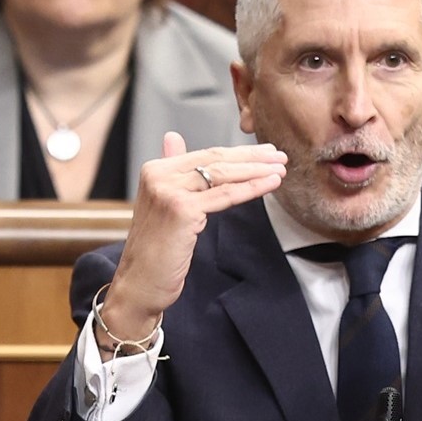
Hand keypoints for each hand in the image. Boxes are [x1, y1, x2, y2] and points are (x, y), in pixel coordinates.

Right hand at [103, 132, 287, 338]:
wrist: (140, 283)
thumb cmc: (155, 250)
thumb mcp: (162, 204)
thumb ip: (172, 172)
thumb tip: (173, 137)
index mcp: (155, 170)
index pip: (205, 154)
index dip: (238, 152)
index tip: (264, 153)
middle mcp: (159, 176)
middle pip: (215, 160)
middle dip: (252, 158)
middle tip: (279, 156)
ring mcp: (169, 191)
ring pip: (222, 175)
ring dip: (257, 170)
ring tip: (280, 169)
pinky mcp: (181, 210)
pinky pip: (225, 196)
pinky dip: (251, 188)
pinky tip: (270, 184)